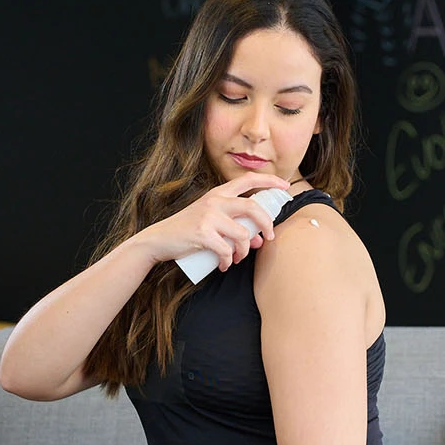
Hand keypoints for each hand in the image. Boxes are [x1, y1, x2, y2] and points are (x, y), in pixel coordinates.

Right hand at [133, 173, 291, 272]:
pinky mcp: (203, 234)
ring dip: (245, 250)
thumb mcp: (210, 221)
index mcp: (217, 193)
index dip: (270, 180)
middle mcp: (214, 201)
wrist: (159, 240)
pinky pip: (227, 250)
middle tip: (269, 237)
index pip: (248, 179)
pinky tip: (225, 265)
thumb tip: (260, 239)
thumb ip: (234, 226)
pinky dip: (229, 261)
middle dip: (267, 224)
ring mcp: (208, 217)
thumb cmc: (186, 230)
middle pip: (253, 207)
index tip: (285, 186)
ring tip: (239, 258)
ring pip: (243, 234)